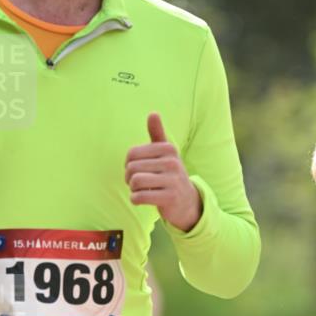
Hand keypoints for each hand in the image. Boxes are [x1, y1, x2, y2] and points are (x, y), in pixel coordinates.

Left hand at [125, 113, 202, 231]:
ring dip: (132, 189)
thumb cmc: (170, 174)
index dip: (128, 164)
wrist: (187, 202)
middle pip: (131, 168)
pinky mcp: (170, 197)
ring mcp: (173, 180)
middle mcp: (172, 162)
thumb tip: (153, 113)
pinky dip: (135, 200)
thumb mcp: (165, 153)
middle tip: (137, 184)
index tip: (137, 170)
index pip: (132, 153)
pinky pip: (140, 197)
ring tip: (140, 191)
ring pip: (135, 181)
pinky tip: (141, 200)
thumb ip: (157, 134)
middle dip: (129, 178)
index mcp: (168, 148)